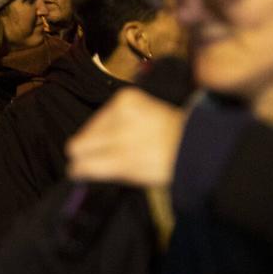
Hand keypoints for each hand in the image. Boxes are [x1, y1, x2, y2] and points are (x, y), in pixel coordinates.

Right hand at [66, 87, 185, 187]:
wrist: (195, 139)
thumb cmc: (166, 163)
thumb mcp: (134, 176)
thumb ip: (102, 171)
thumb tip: (78, 169)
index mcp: (124, 158)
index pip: (82, 164)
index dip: (80, 170)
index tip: (80, 172)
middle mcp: (121, 132)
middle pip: (77, 144)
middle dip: (85, 152)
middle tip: (99, 157)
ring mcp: (123, 111)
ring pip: (87, 127)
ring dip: (97, 136)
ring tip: (118, 142)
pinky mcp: (127, 97)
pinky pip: (102, 113)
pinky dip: (108, 121)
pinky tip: (123, 127)